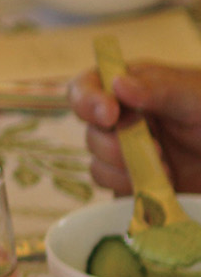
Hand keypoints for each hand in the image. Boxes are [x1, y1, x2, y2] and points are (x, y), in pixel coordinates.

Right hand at [68, 64, 200, 195]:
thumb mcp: (198, 96)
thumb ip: (160, 90)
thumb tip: (118, 84)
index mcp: (134, 88)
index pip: (87, 87)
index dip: (88, 101)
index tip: (109, 115)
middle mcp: (125, 120)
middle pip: (90, 132)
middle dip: (116, 145)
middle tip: (156, 150)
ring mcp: (130, 155)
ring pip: (97, 165)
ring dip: (126, 170)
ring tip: (165, 170)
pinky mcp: (136, 184)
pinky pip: (114, 192)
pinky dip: (132, 190)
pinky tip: (162, 186)